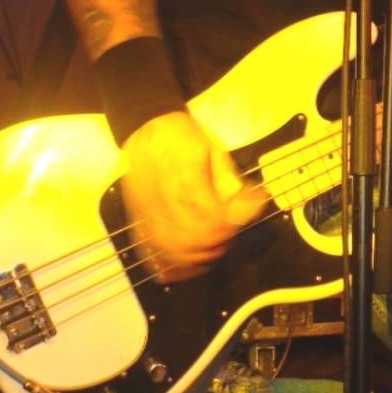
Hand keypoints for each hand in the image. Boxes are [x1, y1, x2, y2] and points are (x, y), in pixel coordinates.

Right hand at [121, 110, 265, 281]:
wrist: (147, 127)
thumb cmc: (180, 135)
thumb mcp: (211, 146)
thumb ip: (226, 175)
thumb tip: (241, 198)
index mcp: (184, 180)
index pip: (214, 216)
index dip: (236, 220)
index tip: (251, 208)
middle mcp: (164, 200)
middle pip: (196, 238)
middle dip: (221, 240)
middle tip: (233, 230)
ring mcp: (149, 213)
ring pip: (174, 251)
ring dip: (200, 256)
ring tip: (215, 247)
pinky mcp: (140, 220)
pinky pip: (152, 253)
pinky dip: (171, 265)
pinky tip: (187, 265)